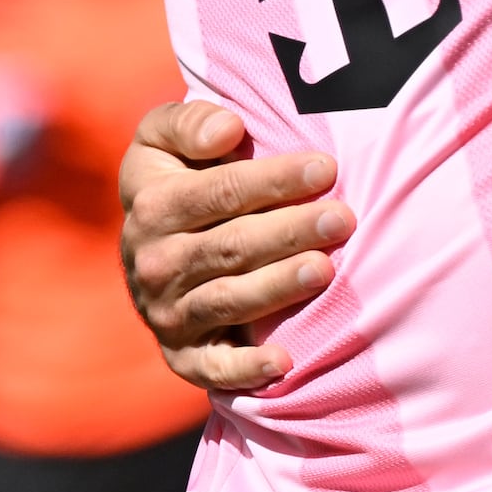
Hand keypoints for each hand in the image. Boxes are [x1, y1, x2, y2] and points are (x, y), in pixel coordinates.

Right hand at [118, 99, 346, 393]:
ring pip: (228, 299)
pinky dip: (247, 369)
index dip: (274, 180)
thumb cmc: (176, 179)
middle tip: (343, 219)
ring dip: (278, 287)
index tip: (326, 168)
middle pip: (231, 246)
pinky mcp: (183, 354)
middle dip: (290, 231)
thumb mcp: (161, 138)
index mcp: (152, 205)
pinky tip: (287, 362)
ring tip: (325, 270)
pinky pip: (212, 369)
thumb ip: (188, 122)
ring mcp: (168, 312)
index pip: (221, 191)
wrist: (148, 250)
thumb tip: (227, 129)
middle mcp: (155, 262)